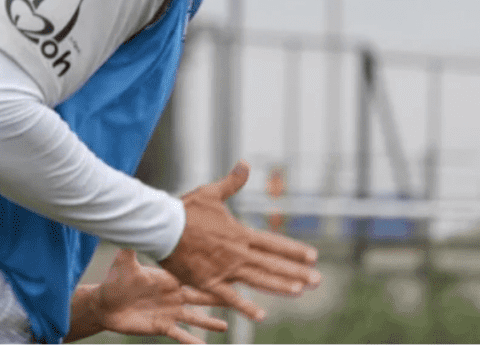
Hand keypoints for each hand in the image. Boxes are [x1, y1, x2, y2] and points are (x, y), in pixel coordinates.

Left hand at [96, 249, 226, 343]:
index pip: (194, 275)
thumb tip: (132, 223)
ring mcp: (170, 312)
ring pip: (195, 318)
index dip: (211, 273)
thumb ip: (132, 246)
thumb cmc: (115, 280)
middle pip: (202, 296)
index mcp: (170, 278)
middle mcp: (174, 295)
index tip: (229, 269)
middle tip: (239, 298)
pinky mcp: (162, 327)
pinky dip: (192, 341)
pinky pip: (180, 335)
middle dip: (220, 297)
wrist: (105, 304)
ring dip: (209, 323)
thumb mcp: (125, 262)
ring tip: (224, 326)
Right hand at [158, 161, 320, 321]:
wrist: (162, 228)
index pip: (273, 243)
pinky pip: (230, 298)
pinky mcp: (209, 282)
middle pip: (272, 264)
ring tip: (299, 291)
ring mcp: (225, 269)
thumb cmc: (185, 209)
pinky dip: (245, 307)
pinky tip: (261, 315)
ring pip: (258, 280)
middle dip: (297, 273)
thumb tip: (245, 163)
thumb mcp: (211, 192)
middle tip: (318, 281)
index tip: (313, 256)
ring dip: (280, 286)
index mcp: (240, 233)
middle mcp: (237, 253)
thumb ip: (232, 182)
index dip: (294, 250)